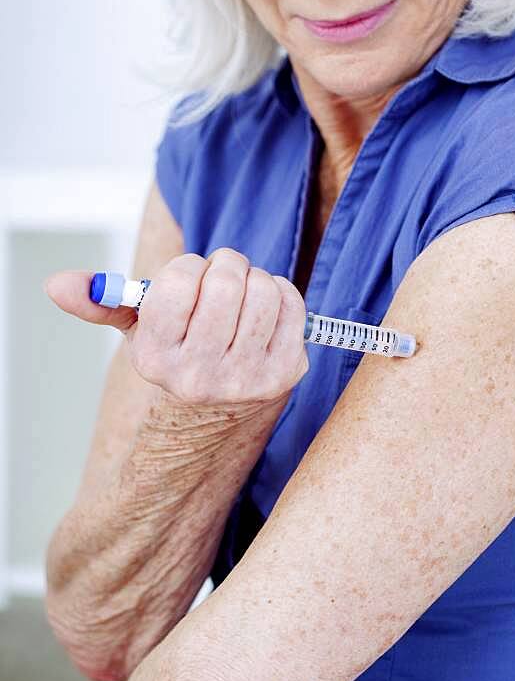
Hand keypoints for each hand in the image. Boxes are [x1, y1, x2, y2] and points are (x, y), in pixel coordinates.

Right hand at [44, 249, 308, 411]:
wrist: (215, 415)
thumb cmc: (178, 355)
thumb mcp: (135, 331)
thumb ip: (100, 302)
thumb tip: (56, 284)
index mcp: (157, 358)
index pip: (178, 281)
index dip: (188, 268)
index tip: (188, 279)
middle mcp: (200, 375)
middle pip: (226, 282)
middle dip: (226, 265)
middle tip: (222, 276)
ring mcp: (247, 378)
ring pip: (263, 290)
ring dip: (255, 278)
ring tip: (242, 294)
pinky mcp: (285, 373)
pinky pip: (293, 305)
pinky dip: (280, 293)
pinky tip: (264, 309)